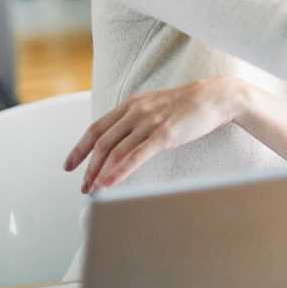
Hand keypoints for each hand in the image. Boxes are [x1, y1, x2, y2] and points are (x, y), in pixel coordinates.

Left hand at [64, 77, 251, 193]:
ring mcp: (150, 122)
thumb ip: (137, 118)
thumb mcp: (155, 105)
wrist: (216, 97)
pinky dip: (119, 171)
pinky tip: (110, 183)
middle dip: (88, 167)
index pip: (96, 128)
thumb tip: (122, 138)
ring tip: (94, 190)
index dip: (80, 148)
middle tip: (83, 186)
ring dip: (100, 173)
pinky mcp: (165, 134)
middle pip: (102, 142)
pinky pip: (136, 156)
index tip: (70, 165)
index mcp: (131, 104)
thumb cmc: (189, 104)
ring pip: (115, 151)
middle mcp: (136, 111)